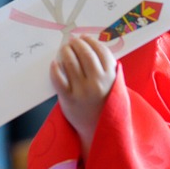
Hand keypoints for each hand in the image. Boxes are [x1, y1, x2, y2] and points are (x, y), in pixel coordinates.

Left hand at [50, 35, 115, 155]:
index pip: (101, 51)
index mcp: (111, 77)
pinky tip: (54, 63)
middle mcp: (98, 82)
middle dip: (77, 44)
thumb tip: (92, 47)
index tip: (84, 38)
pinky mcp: (69, 99)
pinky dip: (55, 68)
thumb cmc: (106, 105)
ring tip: (64, 49)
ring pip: (71, 63)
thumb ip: (108, 69)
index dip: (91, 42)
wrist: (99, 130)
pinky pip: (59, 79)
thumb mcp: (115, 86)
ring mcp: (82, 91)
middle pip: (85, 54)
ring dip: (66, 52)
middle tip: (71, 41)